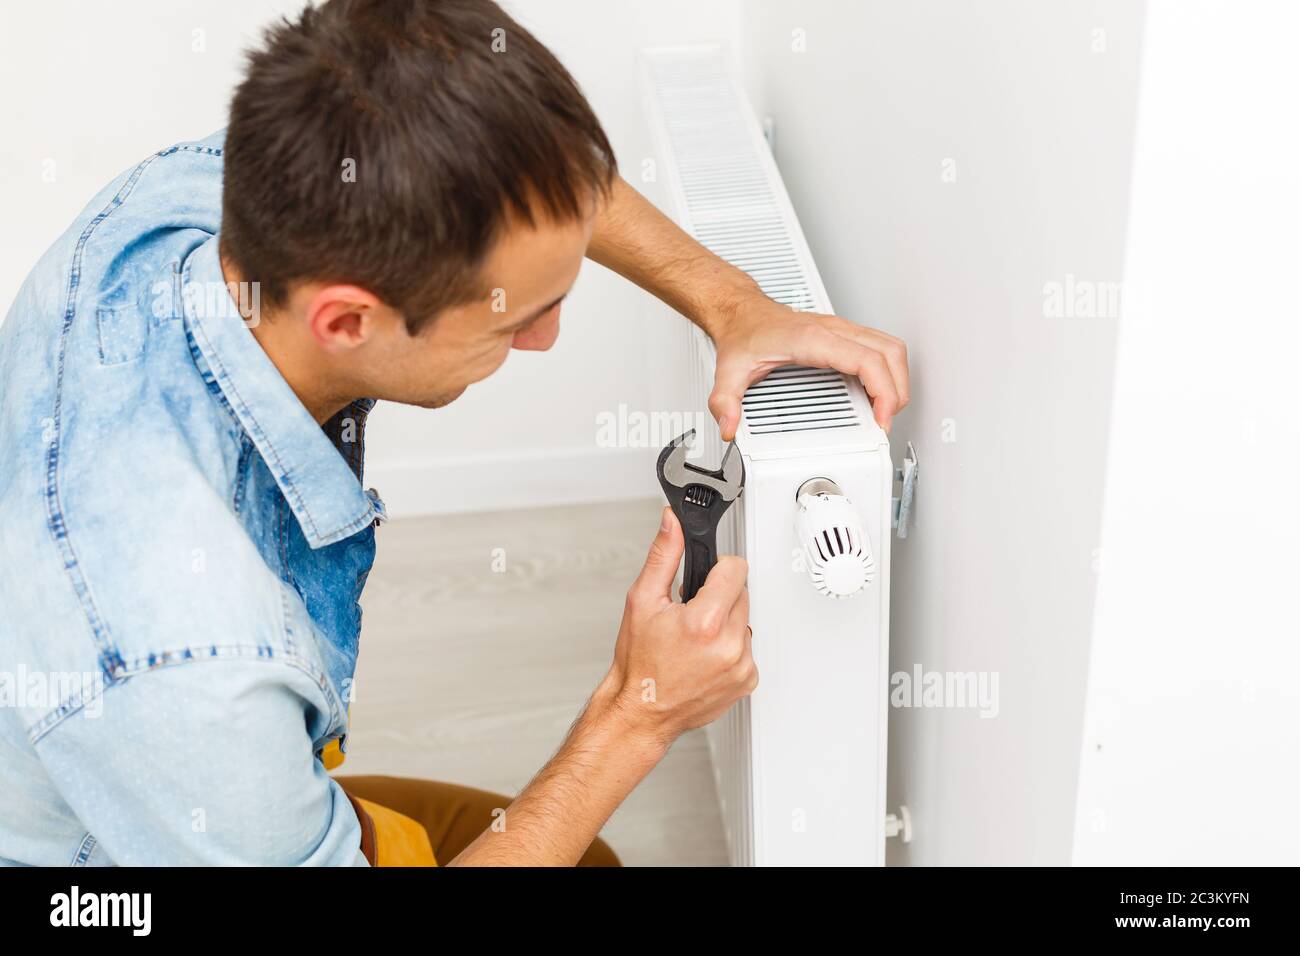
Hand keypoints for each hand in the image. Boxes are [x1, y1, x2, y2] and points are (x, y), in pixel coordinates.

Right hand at [602, 507, 756, 746]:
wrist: (642, 710)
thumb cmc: (639, 663)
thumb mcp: (642, 600)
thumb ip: (664, 555)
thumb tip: (673, 523)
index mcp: (705, 622)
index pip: (736, 568)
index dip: (716, 568)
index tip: (702, 580)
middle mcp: (729, 645)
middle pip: (742, 593)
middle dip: (718, 596)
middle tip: (691, 613)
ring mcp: (742, 666)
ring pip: (745, 620)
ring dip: (726, 622)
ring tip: (696, 638)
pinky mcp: (747, 681)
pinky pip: (748, 647)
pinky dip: (730, 648)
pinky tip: (705, 656)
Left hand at [706, 292, 909, 439]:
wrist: (742, 312)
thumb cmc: (743, 334)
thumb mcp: (728, 371)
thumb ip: (725, 402)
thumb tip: (729, 427)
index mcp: (812, 338)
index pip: (866, 360)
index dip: (883, 391)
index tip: (881, 419)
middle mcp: (833, 330)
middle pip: (889, 353)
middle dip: (896, 391)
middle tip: (885, 421)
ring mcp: (842, 329)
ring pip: (890, 347)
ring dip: (897, 379)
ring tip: (886, 409)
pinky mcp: (844, 334)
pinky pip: (880, 347)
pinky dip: (887, 371)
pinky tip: (876, 392)